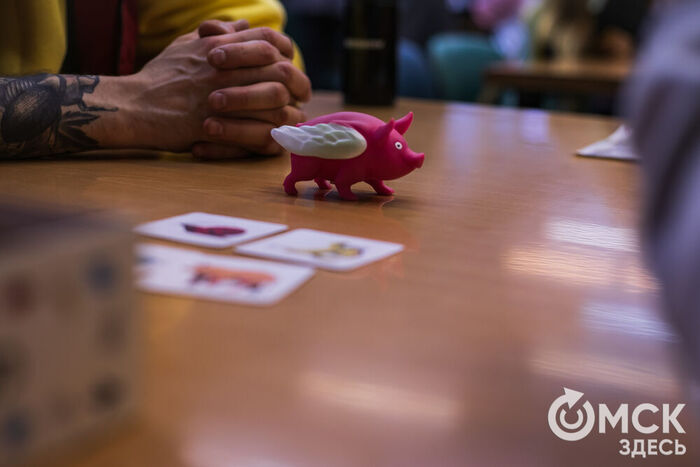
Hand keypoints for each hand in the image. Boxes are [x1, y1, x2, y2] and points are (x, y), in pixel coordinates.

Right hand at [104, 22, 308, 155]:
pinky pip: (256, 133)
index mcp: (218, 47)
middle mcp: (224, 70)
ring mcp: (221, 99)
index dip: (285, 55)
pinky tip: (276, 137)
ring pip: (275, 104)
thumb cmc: (159, 77)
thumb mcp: (187, 45)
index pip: (268, 42)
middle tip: (301, 95)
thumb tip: (243, 24)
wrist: (133, 107)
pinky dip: (271, 136)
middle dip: (297, 85)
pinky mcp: (216, 127)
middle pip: (279, 72)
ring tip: (292, 117)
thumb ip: (218, 35)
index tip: (290, 67)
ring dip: (288, 112)